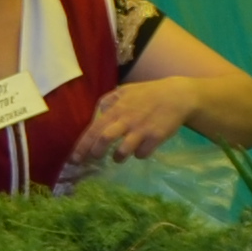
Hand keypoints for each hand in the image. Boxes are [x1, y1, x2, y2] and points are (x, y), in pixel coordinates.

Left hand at [64, 77, 201, 173]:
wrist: (177, 95)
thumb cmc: (148, 94)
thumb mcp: (124, 91)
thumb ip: (107, 102)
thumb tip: (93, 117)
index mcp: (116, 108)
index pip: (94, 129)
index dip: (82, 146)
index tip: (74, 159)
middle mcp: (127, 119)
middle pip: (104, 139)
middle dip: (95, 152)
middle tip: (95, 158)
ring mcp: (142, 129)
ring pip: (123, 151)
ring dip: (118, 158)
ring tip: (118, 156)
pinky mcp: (157, 137)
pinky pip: (142, 154)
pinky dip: (138, 155)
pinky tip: (140, 150)